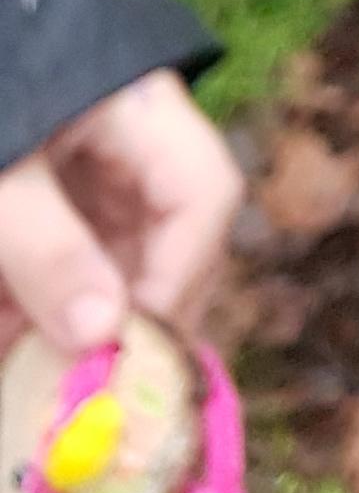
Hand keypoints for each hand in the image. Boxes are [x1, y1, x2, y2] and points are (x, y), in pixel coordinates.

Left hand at [0, 71, 241, 355]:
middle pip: (168, 234)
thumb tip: (102, 333)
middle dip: (124, 311)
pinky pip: (68, 255)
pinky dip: (38, 303)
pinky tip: (6, 336)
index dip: (178, 275)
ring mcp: (94, 164)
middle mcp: (134, 139)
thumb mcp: (0, 174)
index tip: (123, 349)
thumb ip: (47, 247)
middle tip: (81, 382)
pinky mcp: (53, 187)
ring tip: (26, 370)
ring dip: (73, 318)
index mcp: (140, 109)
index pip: (203, 192)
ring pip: (115, 257)